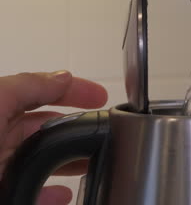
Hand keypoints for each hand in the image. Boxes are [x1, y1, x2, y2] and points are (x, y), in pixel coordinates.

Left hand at [0, 71, 107, 204]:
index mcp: (0, 112)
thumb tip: (62, 78)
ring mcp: (4, 168)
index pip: (42, 93)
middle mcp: (1, 139)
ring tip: (91, 163)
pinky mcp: (7, 193)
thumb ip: (26, 87)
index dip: (73, 91)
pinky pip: (34, 194)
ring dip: (70, 161)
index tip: (99, 96)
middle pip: (47, 129)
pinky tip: (65, 194)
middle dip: (76, 129)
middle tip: (101, 132)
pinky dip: (53, 195)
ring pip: (44, 161)